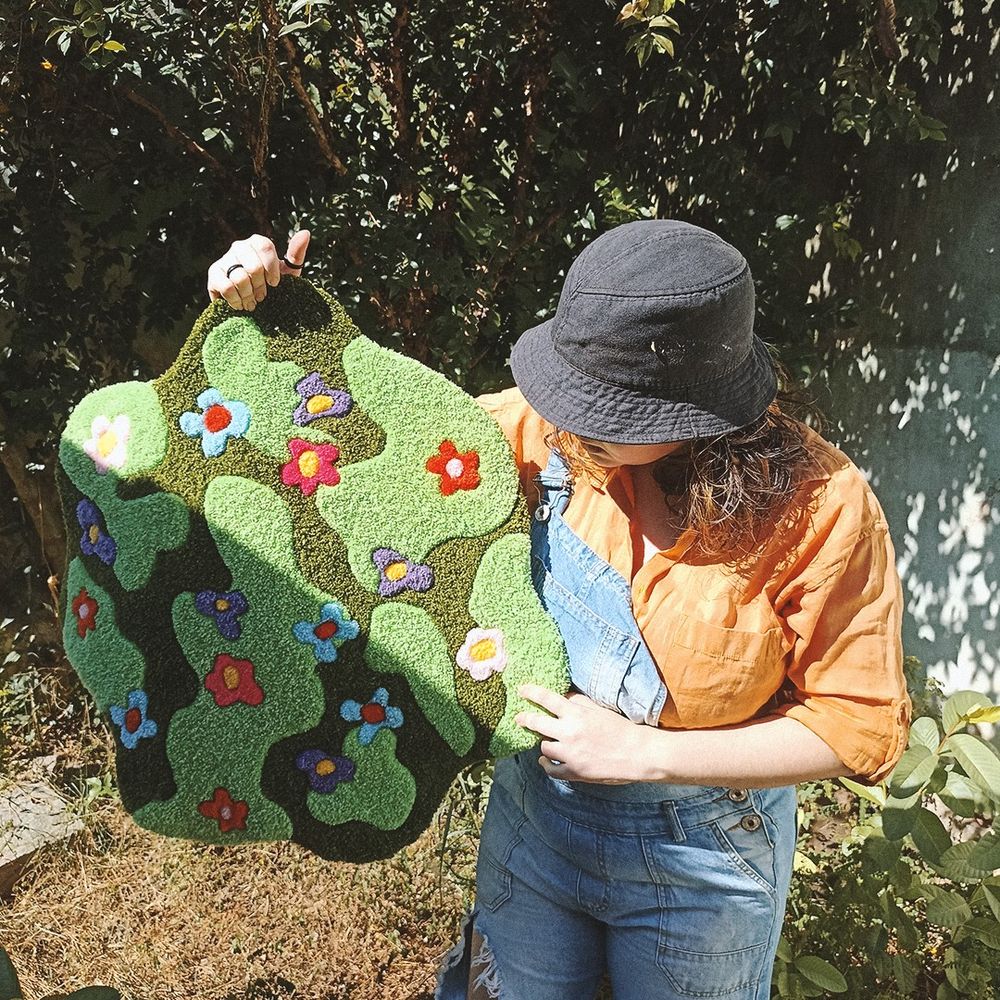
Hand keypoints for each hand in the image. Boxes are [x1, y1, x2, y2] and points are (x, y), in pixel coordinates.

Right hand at [206, 229, 310, 310]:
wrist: (253, 305)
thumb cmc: (273, 287)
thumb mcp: (289, 273)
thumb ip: (296, 255)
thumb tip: (306, 232)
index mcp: (258, 243)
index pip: (265, 247)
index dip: (272, 269)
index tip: (274, 284)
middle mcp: (240, 246)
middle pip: (254, 266)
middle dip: (260, 287)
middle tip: (262, 297)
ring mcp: (224, 259)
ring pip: (240, 278)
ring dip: (249, 296)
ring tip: (252, 303)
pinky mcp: (214, 274)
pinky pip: (226, 287)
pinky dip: (236, 300)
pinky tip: (240, 305)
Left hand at [514, 683, 657, 783]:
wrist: (638, 754)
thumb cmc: (621, 729)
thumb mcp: (599, 709)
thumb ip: (578, 702)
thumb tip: (563, 696)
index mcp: (576, 714)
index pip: (547, 699)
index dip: (531, 693)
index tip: (522, 690)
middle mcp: (569, 733)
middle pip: (537, 723)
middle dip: (525, 719)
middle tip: (520, 718)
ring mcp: (570, 754)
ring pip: (543, 747)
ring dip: (544, 742)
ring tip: (546, 740)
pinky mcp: (575, 772)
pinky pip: (551, 769)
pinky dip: (546, 764)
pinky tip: (544, 760)